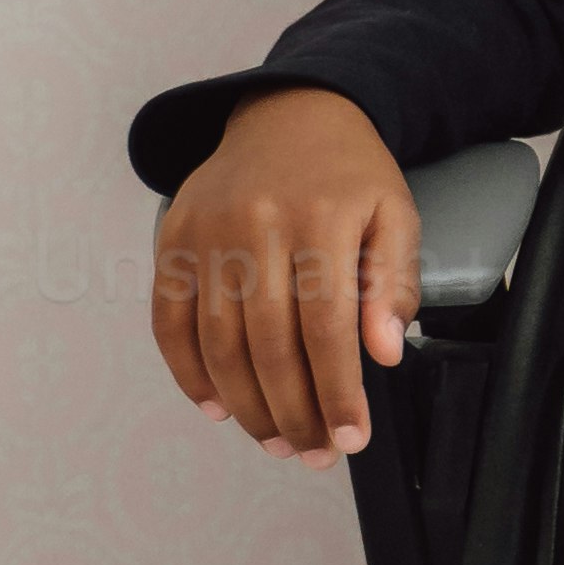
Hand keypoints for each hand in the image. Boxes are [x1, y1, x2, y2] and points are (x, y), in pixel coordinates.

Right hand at [151, 86, 419, 458]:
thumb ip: (393, 284)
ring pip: (218, 344)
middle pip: (269, 347)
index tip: (350, 438)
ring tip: (275, 442)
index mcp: (320, 219)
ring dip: (246, 407)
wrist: (289, 111)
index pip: (326, 329)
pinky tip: (217, 408)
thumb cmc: (348, 172)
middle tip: (314, 453)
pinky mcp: (172, 240)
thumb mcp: (395, 214)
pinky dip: (188, 373)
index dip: (336, 393)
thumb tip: (384, 352)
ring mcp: (207, 234)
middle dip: (293, 414)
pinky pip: (168, 321)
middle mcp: (256, 226)